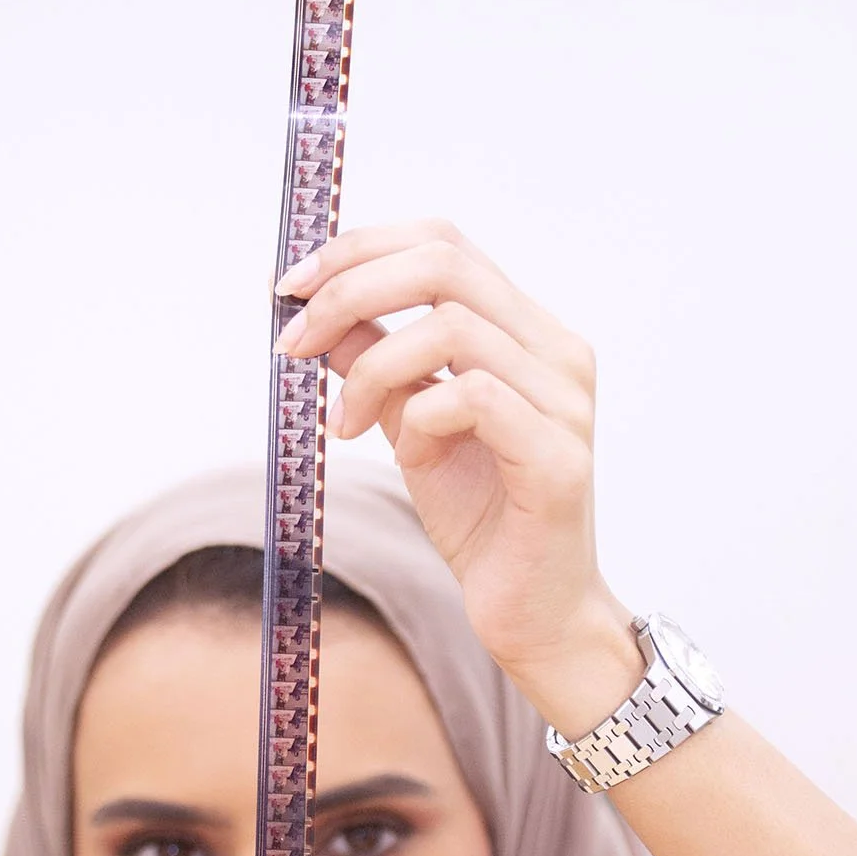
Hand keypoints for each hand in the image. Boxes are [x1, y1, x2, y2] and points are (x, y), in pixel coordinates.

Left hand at [274, 218, 641, 734]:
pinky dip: (416, 412)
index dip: (358, 250)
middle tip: (292, 343)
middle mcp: (557, 351)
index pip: (443, 244)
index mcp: (526, 332)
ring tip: (343, 425)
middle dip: (349, 291)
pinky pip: (472, 396)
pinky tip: (399, 448)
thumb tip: (317, 315)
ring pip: (451, 327)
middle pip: (445, 264)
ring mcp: (566, 401)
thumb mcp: (411, 428)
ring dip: (372, 369)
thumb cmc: (482, 519)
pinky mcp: (558, 458)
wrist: (533, 611)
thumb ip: (377, 366)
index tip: (291, 288)